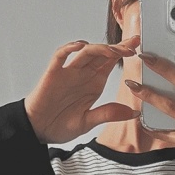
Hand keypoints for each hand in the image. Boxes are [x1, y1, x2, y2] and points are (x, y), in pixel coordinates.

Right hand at [24, 35, 141, 144]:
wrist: (37, 130)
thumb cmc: (59, 125)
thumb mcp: (88, 122)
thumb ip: (108, 114)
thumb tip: (133, 113)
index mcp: (93, 84)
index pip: (111, 62)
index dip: (123, 52)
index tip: (137, 46)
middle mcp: (82, 75)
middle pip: (102, 54)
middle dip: (118, 46)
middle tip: (132, 44)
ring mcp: (68, 73)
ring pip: (85, 52)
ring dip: (100, 48)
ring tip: (113, 50)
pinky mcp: (53, 74)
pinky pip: (61, 56)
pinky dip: (69, 49)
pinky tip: (79, 46)